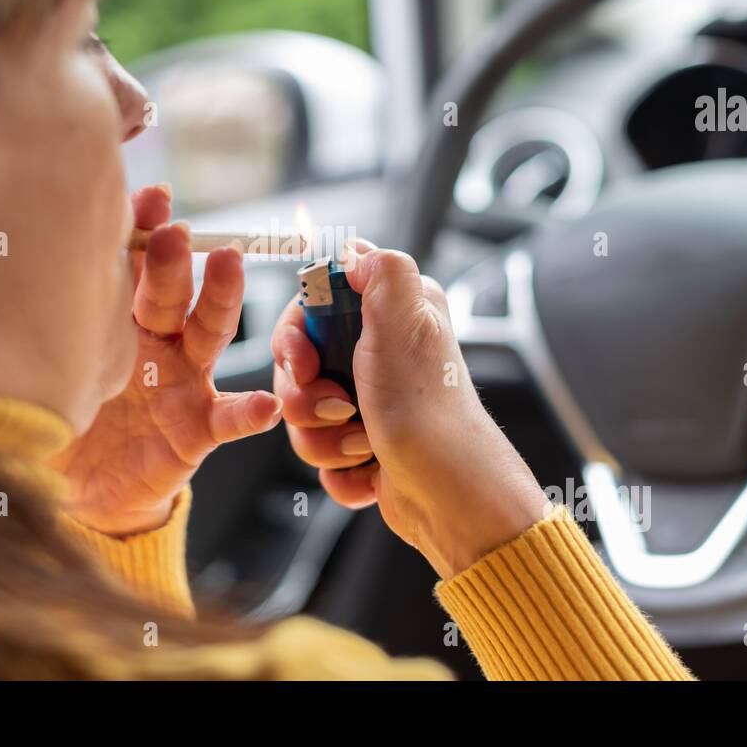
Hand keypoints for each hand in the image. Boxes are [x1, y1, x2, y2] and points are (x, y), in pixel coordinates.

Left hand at [50, 184, 282, 535]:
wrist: (77, 494)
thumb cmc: (56, 424)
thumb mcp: (34, 376)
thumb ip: (17, 337)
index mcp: (115, 324)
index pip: (131, 268)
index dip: (140, 231)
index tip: (146, 196)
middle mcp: (155, 344)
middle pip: (170, 292)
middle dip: (174, 257)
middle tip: (174, 228)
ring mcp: (181, 383)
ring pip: (208, 333)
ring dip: (221, 297)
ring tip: (231, 263)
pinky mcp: (196, 431)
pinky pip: (228, 419)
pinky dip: (250, 411)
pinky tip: (268, 404)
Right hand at [271, 239, 550, 578]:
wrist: (449, 496)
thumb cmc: (427, 411)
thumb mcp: (405, 322)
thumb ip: (383, 271)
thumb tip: (355, 251)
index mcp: (393, 314)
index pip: (313, 305)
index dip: (296, 337)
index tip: (303, 362)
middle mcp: (381, 353)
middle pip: (298, 367)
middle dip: (306, 398)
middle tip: (339, 408)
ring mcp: (369, 402)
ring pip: (302, 416)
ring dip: (323, 439)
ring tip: (362, 444)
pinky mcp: (362, 447)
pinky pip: (320, 456)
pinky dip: (339, 471)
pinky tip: (369, 469)